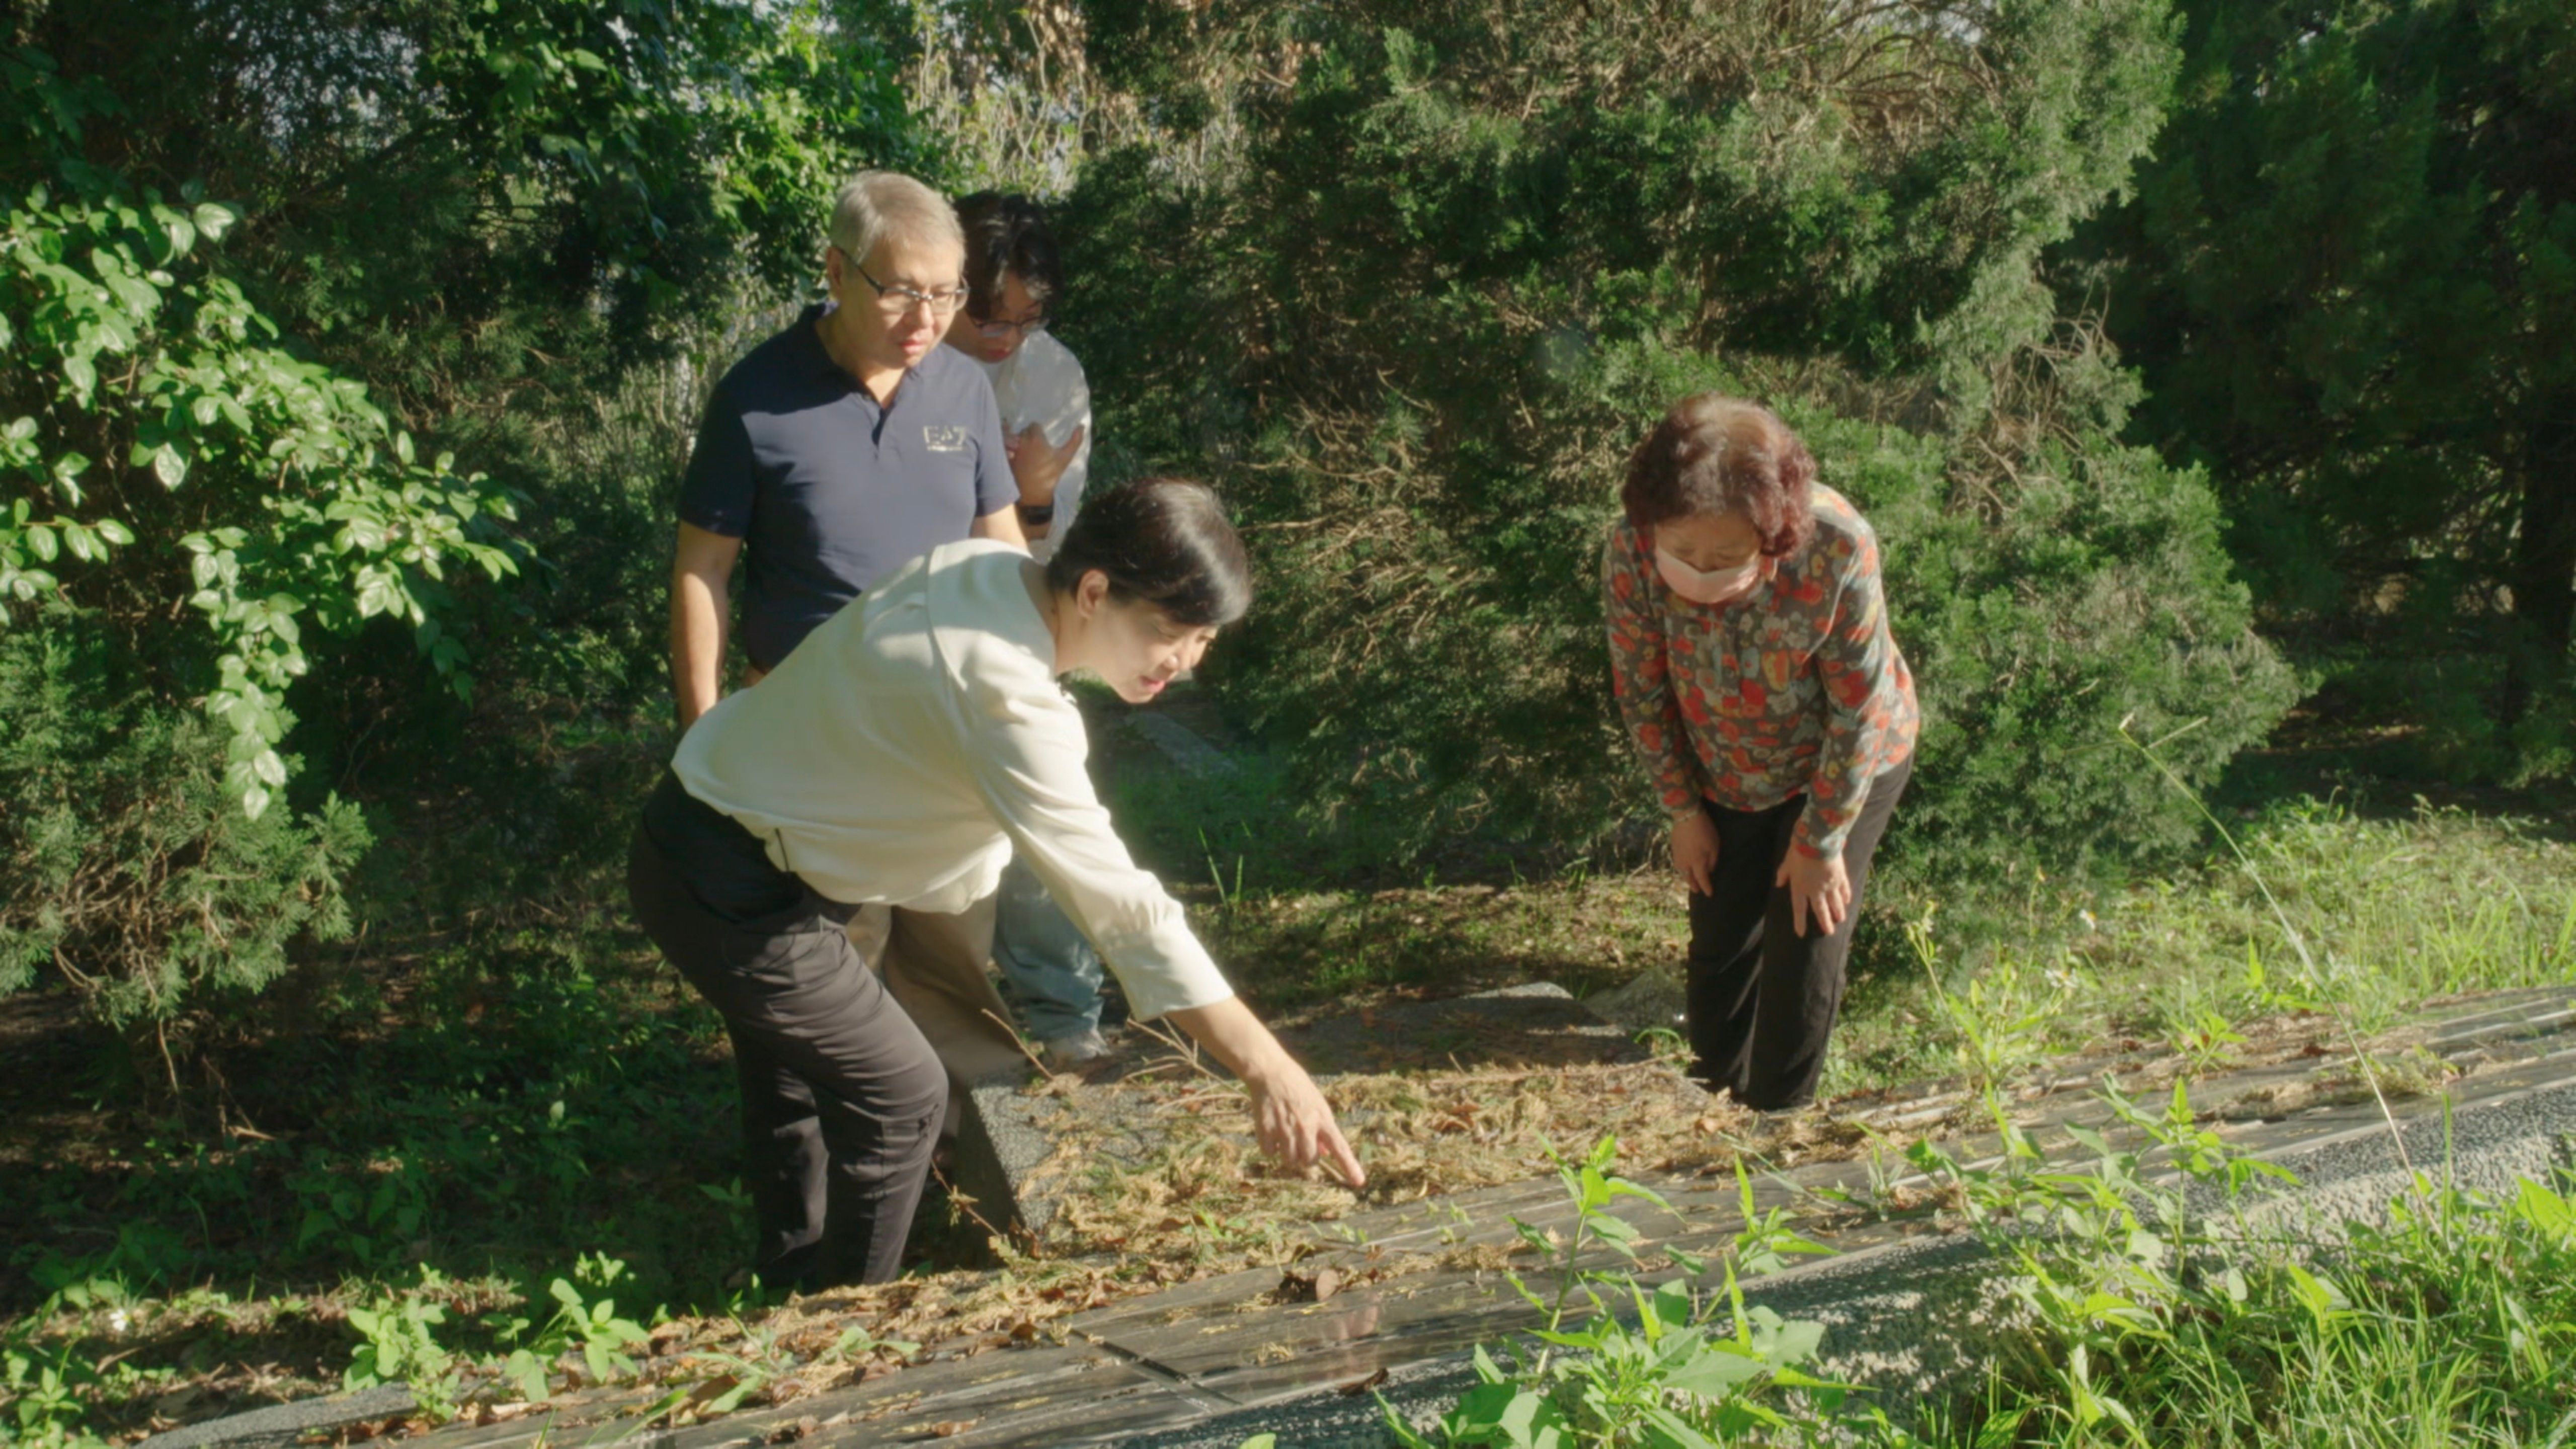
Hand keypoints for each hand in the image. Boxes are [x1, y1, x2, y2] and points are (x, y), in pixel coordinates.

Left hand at [1006, 422, 1085, 505]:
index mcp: (1036, 439)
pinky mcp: (1007, 457)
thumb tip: (1082, 425)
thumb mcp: (1066, 457)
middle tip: (1035, 446)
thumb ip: (1075, 440)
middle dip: (1028, 435)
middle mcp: (1022, 441)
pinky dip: (1011, 448)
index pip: (1034, 425)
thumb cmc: (1051, 474)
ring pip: (1015, 438)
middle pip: (1024, 431)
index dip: (1038, 431)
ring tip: (1026, 451)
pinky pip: (1006, 446)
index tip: (1042, 439)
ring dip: (1019, 441)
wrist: (1034, 492)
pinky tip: (1016, 455)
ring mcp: (1013, 449)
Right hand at [1244, 1059, 1366, 1187]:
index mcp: (1323, 1119)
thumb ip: (1323, 1130)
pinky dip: (1270, 1146)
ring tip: (1286, 1135)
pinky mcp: (1266, 1129)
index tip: (1359, 1182)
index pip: (1340, 1147)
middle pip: (1309, 1161)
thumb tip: (1327, 1154)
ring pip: (1290, 1160)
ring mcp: (1285, 1128)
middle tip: (1301, 1143)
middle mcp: (1306, 1126)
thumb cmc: (1299, 1089)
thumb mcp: (1318, 1105)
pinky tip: (1272, 1130)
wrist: (1271, 1072)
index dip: (1350, 1166)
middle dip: (1306, 1157)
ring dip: (1288, 1153)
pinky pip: (1270, 1152)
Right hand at [1671, 810, 1718, 895]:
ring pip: (1681, 872)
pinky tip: (1683, 868)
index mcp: (1698, 862)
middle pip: (1689, 878)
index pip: (1702, 879)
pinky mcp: (1673, 849)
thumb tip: (1709, 870)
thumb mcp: (1714, 846)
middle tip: (1697, 891)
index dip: (1706, 887)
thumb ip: (1712, 861)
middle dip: (1694, 885)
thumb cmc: (1704, 830)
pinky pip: (1677, 864)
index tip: (1709, 894)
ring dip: (1686, 878)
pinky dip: (1681, 869)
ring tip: (1689, 881)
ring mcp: (1678, 856)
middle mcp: (1686, 863)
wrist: (1687, 816)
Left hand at [1774, 847, 1851, 937]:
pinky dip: (1846, 896)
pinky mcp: (1840, 877)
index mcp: (1800, 888)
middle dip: (1825, 922)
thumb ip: (1783, 874)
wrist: (1818, 841)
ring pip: (1835, 903)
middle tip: (1829, 932)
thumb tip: (1778, 884)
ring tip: (1841, 920)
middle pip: (1821, 910)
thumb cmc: (1798, 850)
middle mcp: (1815, 890)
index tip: (1801, 933)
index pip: (1799, 909)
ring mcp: (1829, 885)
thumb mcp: (1787, 862)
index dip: (1799, 922)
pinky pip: (1844, 889)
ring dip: (1838, 912)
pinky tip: (1847, 901)